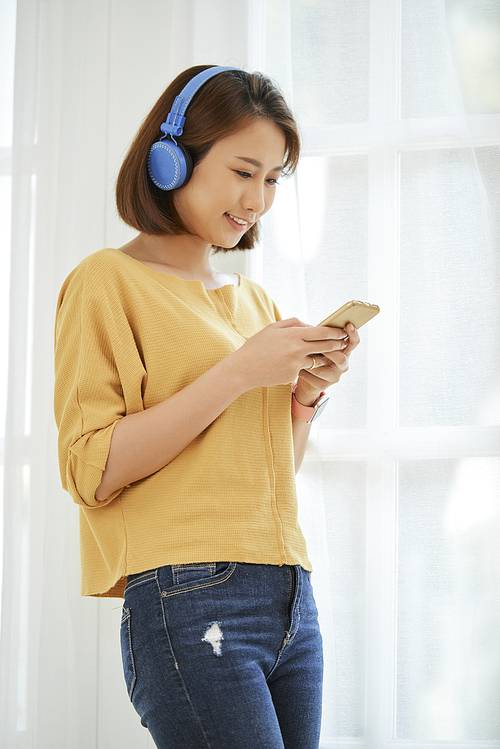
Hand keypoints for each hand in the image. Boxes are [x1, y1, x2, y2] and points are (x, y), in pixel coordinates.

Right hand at [231, 318, 348, 389]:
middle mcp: (297, 349)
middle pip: (326, 346)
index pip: (322, 332)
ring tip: (326, 354)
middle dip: (337, 344)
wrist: (243, 369)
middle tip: (343, 342)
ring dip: (322, 357)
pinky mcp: (293, 376)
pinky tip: (295, 365)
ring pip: (318, 360)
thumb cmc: (257, 346)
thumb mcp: (272, 328)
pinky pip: (304, 369)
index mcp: (292, 335)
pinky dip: (303, 366)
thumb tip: (310, 325)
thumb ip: (293, 323)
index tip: (342, 331)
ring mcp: (296, 364)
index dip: (335, 332)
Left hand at [293, 323, 359, 405]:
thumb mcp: (319, 347)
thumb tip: (317, 328)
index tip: (349, 325)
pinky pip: (311, 376)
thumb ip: (322, 339)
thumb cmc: (313, 357)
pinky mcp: (323, 386)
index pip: (353, 343)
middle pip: (341, 358)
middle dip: (327, 351)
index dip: (353, 334)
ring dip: (308, 361)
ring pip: (321, 368)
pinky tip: (296, 366)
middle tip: (314, 346)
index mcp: (344, 352)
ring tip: (298, 355)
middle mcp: (343, 365)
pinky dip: (302, 369)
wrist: (307, 380)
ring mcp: (334, 377)